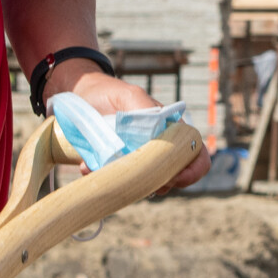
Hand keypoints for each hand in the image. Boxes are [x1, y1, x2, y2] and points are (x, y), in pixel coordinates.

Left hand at [54, 69, 212, 196]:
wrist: (81, 96)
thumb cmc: (109, 92)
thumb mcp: (129, 95)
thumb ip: (145, 110)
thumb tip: (157, 132)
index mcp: (170, 129)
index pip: (196, 153)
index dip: (192, 170)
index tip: (175, 177)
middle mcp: (159, 148)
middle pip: (175, 176)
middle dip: (161, 184)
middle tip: (140, 181)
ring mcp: (139, 160)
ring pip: (147, 184)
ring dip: (131, 184)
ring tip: (104, 171)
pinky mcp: (119, 168)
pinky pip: (119, 182)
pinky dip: (106, 180)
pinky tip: (87, 167)